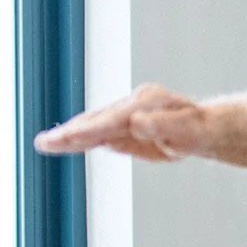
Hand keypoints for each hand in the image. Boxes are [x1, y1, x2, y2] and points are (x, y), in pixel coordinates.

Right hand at [34, 83, 213, 161]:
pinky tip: (63, 143)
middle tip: (43, 142)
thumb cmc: (199, 130)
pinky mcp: (122, 126)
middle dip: (70, 132)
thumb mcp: (188, 130)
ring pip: (93, 125)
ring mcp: (125, 114)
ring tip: (44, 143)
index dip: (90, 130)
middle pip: (96, 120)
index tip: (70, 137)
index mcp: (145, 103)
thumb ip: (162, 126)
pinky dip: (80, 137)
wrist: (203, 128)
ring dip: (69, 135)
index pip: (112, 119)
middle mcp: (131, 105)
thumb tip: (137, 122)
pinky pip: (98, 132)